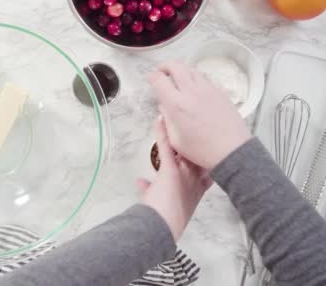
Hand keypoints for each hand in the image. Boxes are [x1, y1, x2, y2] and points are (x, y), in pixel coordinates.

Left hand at [138, 118, 212, 240]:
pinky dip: (161, 132)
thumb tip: (141, 181)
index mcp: (196, 191)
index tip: (202, 153)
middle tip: (193, 134)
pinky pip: (166, 146)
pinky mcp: (169, 169)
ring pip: (184, 149)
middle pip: (197, 158)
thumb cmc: (166, 220)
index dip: (204, 162)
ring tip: (181, 124)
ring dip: (180, 137)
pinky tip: (159, 119)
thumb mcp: (159, 202)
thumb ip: (150, 188)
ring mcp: (183, 173)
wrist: (161, 226)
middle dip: (194, 147)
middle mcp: (192, 181)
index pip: (204, 173)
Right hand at [149, 61, 251, 169]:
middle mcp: (191, 92)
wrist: (231, 151)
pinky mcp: (221, 92)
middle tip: (162, 72)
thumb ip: (166, 120)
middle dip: (166, 66)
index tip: (151, 79)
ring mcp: (208, 90)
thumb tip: (164, 107)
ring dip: (182, 70)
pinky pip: (206, 78)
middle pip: (176, 65)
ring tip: (179, 79)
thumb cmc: (202, 150)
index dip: (152, 77)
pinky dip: (197, 78)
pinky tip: (196, 89)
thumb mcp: (175, 140)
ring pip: (192, 69)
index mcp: (177, 105)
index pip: (159, 80)